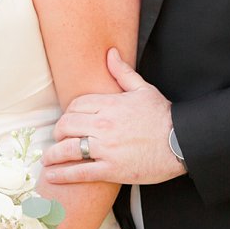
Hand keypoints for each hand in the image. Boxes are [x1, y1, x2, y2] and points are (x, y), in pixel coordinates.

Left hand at [41, 49, 184, 185]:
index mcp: (109, 104)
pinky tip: (53, 175)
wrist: (182, 141)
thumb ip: (122, 73)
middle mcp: (103, 125)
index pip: (76, 106)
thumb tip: (110, 53)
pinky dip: (63, 174)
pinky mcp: (111, 169)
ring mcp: (106, 148)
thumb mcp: (143, 89)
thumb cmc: (164, 116)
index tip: (67, 121)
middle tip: (58, 138)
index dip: (68, 114)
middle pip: (67, 125)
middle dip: (58, 132)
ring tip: (48, 159)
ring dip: (53, 154)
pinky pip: (80, 171)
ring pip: (68, 149)